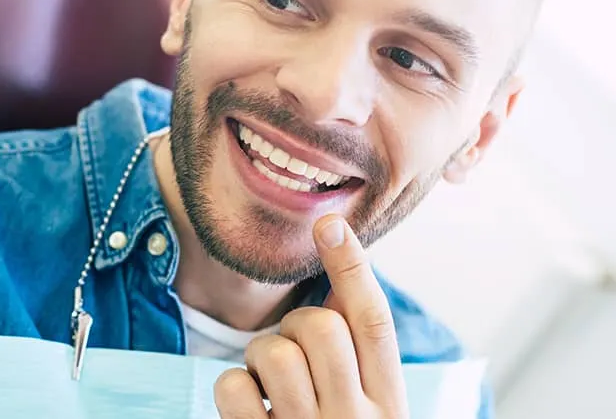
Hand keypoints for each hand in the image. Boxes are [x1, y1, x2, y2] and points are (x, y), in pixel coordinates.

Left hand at [213, 215, 407, 417]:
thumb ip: (356, 350)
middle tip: (293, 355)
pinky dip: (234, 387)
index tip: (329, 222)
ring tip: (270, 387)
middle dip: (295, 325)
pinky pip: (234, 385)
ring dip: (260, 358)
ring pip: (275, 353)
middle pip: (321, 327)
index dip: (352, 268)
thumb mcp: (366, 405)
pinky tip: (250, 407)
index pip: (375, 323)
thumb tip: (343, 272)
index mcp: (388, 405)